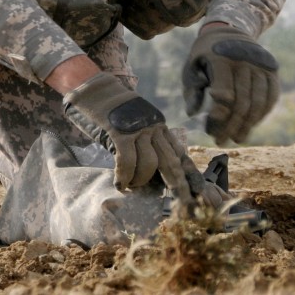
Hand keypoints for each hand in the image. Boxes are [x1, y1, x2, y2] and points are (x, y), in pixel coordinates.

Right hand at [63, 72, 206, 201]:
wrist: (94, 89)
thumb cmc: (112, 113)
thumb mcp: (136, 128)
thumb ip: (144, 146)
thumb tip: (149, 176)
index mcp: (160, 128)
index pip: (180, 154)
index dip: (191, 175)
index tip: (201, 194)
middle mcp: (154, 128)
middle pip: (172, 162)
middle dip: (178, 187)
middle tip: (182, 206)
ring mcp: (138, 129)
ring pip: (150, 164)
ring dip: (141, 181)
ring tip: (131, 186)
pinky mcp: (120, 132)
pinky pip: (127, 160)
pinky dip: (124, 176)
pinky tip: (119, 183)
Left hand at [182, 25, 279, 144]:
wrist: (230, 29)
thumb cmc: (205, 54)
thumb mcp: (191, 66)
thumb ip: (191, 89)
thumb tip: (193, 114)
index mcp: (221, 58)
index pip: (224, 94)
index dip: (218, 116)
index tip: (210, 131)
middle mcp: (244, 60)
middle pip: (241, 102)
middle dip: (231, 125)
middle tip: (221, 141)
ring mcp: (261, 64)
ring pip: (258, 102)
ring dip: (248, 124)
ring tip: (237, 138)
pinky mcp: (272, 69)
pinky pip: (271, 96)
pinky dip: (262, 113)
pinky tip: (251, 124)